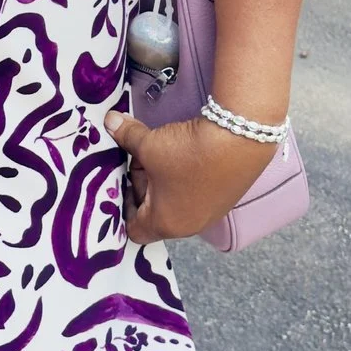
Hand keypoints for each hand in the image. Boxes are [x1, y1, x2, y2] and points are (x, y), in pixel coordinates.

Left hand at [108, 107, 276, 245]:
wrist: (241, 138)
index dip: (124, 207)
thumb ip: (126, 137)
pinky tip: (189, 158)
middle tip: (141, 160)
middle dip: (144, 188)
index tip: (121, 183)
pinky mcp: (226, 199)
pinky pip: (197, 195)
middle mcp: (189, 226)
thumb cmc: (188, 152)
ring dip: (165, 183)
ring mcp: (211, 214)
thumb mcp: (149, 144)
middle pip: (155, 214)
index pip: (134, 229)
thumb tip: (109, 121)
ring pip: (176, 203)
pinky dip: (187, 180)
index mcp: (165, 223)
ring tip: (164, 156)